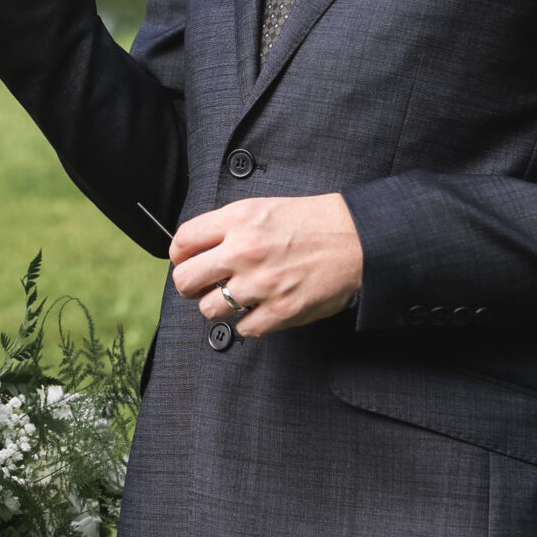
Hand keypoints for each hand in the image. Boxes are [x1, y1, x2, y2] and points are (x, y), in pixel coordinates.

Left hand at [170, 194, 364, 337]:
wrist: (357, 239)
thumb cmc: (314, 222)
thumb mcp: (265, 207)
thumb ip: (229, 226)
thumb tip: (199, 248)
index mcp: (238, 220)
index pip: (182, 242)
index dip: (179, 256)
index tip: (186, 261)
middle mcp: (244, 251)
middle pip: (185, 280)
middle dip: (190, 286)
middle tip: (203, 286)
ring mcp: (261, 284)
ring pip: (209, 309)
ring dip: (219, 307)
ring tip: (236, 298)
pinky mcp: (280, 311)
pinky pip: (243, 329)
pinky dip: (249, 323)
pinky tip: (261, 309)